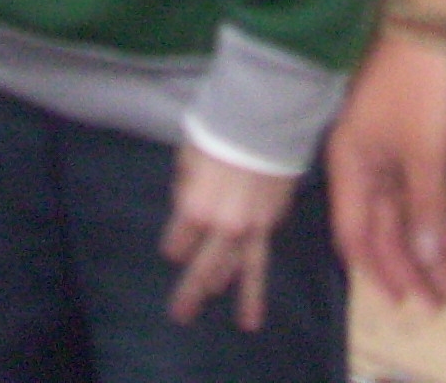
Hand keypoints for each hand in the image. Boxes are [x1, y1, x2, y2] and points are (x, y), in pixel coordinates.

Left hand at [162, 143, 299, 330]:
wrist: (263, 121)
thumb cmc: (219, 134)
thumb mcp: (187, 159)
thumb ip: (184, 189)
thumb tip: (188, 207)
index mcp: (194, 210)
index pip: (177, 245)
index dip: (174, 246)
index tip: (176, 245)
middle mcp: (221, 228)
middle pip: (202, 269)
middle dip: (190, 293)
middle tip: (181, 315)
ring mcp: (248, 230)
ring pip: (238, 272)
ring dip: (238, 297)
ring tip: (243, 324)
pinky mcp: (271, 223)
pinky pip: (262, 259)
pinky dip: (258, 286)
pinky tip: (255, 309)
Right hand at [326, 27, 445, 314]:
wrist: (439, 18)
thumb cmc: (422, 86)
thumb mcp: (426, 152)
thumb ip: (424, 207)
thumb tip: (422, 260)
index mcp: (351, 163)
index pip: (355, 232)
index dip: (379, 271)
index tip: (405, 305)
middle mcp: (365, 160)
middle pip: (385, 226)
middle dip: (412, 267)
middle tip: (443, 302)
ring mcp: (392, 147)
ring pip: (409, 209)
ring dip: (430, 246)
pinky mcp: (419, 136)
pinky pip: (427, 188)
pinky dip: (442, 214)